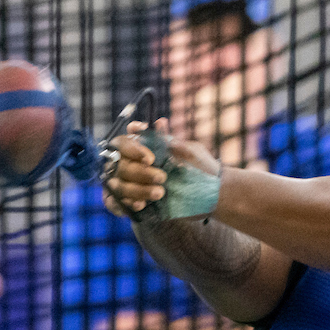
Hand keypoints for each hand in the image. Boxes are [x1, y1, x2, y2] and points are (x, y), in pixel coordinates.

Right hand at [103, 119, 222, 218]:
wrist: (213, 195)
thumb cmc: (201, 168)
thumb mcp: (190, 152)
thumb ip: (171, 141)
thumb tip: (159, 123)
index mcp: (144, 147)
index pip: (123, 143)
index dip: (132, 149)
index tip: (150, 158)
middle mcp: (133, 164)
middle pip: (121, 166)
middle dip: (140, 173)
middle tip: (162, 178)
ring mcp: (132, 184)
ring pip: (119, 185)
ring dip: (137, 189)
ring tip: (160, 193)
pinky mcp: (134, 202)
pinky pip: (117, 203)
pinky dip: (125, 204)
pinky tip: (140, 205)